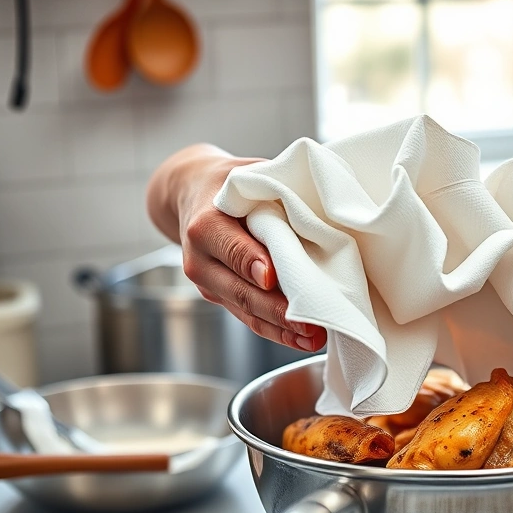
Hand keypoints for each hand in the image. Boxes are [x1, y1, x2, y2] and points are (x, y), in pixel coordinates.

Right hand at [147, 144, 326, 350]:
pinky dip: (275, 331)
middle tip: (309, 322)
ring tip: (314, 337)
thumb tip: (321, 201)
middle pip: (240, 289)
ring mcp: (208, 282)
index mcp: (206, 223)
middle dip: (276, 310)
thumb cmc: (231, 181)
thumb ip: (275, 188)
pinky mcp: (219, 297)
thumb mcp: (248, 173)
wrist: (191, 193)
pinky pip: (248, 318)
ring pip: (245, 310)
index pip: (231, 248)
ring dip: (281, 328)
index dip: (252, 263)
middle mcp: (200, 258)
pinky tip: (302, 340)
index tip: (274, 277)